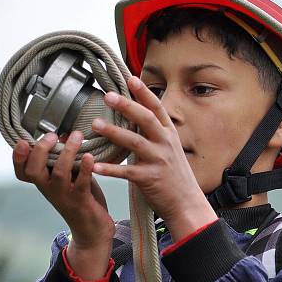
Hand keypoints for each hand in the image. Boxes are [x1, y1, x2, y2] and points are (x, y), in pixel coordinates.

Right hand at [13, 130, 113, 278]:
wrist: (91, 229)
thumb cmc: (79, 197)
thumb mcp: (68, 176)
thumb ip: (64, 158)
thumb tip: (66, 133)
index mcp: (43, 182)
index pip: (21, 171)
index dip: (17, 158)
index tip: (22, 141)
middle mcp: (49, 189)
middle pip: (33, 170)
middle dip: (40, 150)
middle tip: (52, 135)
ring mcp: (64, 195)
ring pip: (59, 173)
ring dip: (68, 153)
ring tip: (77, 136)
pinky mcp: (81, 201)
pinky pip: (82, 183)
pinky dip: (86, 168)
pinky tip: (90, 156)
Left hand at [91, 76, 216, 240]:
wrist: (187, 203)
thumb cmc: (176, 177)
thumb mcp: (170, 149)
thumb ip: (155, 134)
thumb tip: (137, 117)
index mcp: (169, 135)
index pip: (157, 108)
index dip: (144, 92)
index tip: (130, 78)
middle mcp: (165, 144)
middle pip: (145, 119)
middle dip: (126, 106)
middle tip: (108, 95)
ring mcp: (158, 161)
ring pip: (134, 142)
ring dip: (114, 132)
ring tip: (95, 124)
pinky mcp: (149, 178)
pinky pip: (126, 172)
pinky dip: (110, 169)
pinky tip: (94, 166)